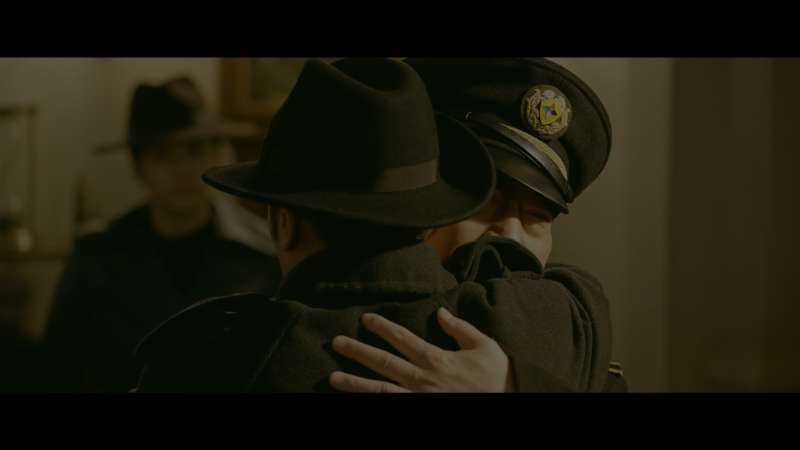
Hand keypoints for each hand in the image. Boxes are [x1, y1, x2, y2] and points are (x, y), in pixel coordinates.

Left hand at [329, 307, 514, 392]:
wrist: (508, 400)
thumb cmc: (497, 377)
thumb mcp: (484, 346)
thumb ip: (460, 329)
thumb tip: (441, 312)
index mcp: (437, 360)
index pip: (402, 339)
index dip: (382, 327)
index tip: (365, 319)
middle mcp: (422, 380)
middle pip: (383, 363)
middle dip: (357, 352)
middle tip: (336, 343)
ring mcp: (419, 400)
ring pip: (380, 391)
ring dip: (355, 384)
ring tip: (333, 378)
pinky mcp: (420, 411)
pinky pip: (391, 407)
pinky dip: (373, 404)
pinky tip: (358, 401)